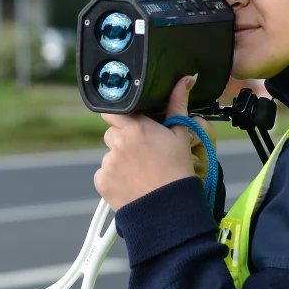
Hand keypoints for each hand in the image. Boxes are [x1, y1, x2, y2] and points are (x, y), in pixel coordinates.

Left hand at [94, 75, 211, 210]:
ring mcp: (108, 163)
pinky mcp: (102, 181)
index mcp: (136, 128)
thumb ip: (178, 104)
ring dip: (119, 161)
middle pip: (111, 134)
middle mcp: (118, 143)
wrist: (168, 209)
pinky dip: (113, 179)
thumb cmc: (177, 171)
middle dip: (122, 141)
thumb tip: (186, 79)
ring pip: (108, 155)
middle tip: (141, 154)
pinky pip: (103, 174)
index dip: (120, 117)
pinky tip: (130, 184)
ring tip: (139, 173)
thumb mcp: (180, 135)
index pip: (113, 112)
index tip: (128, 123)